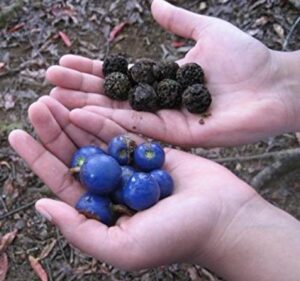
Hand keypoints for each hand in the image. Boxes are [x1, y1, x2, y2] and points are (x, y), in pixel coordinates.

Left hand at [9, 96, 258, 269]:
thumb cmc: (177, 237)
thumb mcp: (123, 247)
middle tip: (36, 106)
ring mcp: (133, 166)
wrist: (223, 218)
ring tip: (52, 100)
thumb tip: (42, 205)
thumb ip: (81, 230)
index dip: (39, 159)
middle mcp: (114, 186)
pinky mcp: (152, 150)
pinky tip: (84, 107)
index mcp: (103, 210)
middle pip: (77, 155)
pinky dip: (104, 120)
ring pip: (97, 140)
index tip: (18, 135)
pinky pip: (123, 133)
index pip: (64, 181)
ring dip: (74, 120)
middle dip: (54, 132)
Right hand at [46, 0, 295, 146]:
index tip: (64, 63)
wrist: (272, 87)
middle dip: (81, 89)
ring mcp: (166, 122)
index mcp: (163, 80)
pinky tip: (84, 116)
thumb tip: (153, 4)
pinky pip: (138, 129)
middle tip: (49, 83)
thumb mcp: (206, 31)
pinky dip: (111, 123)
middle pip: (114, 97)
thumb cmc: (245, 59)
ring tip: (56, 100)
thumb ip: (178, 21)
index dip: (92, 70)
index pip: (120, 76)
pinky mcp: (176, 138)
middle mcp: (160, 103)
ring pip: (120, 115)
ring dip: (87, 107)